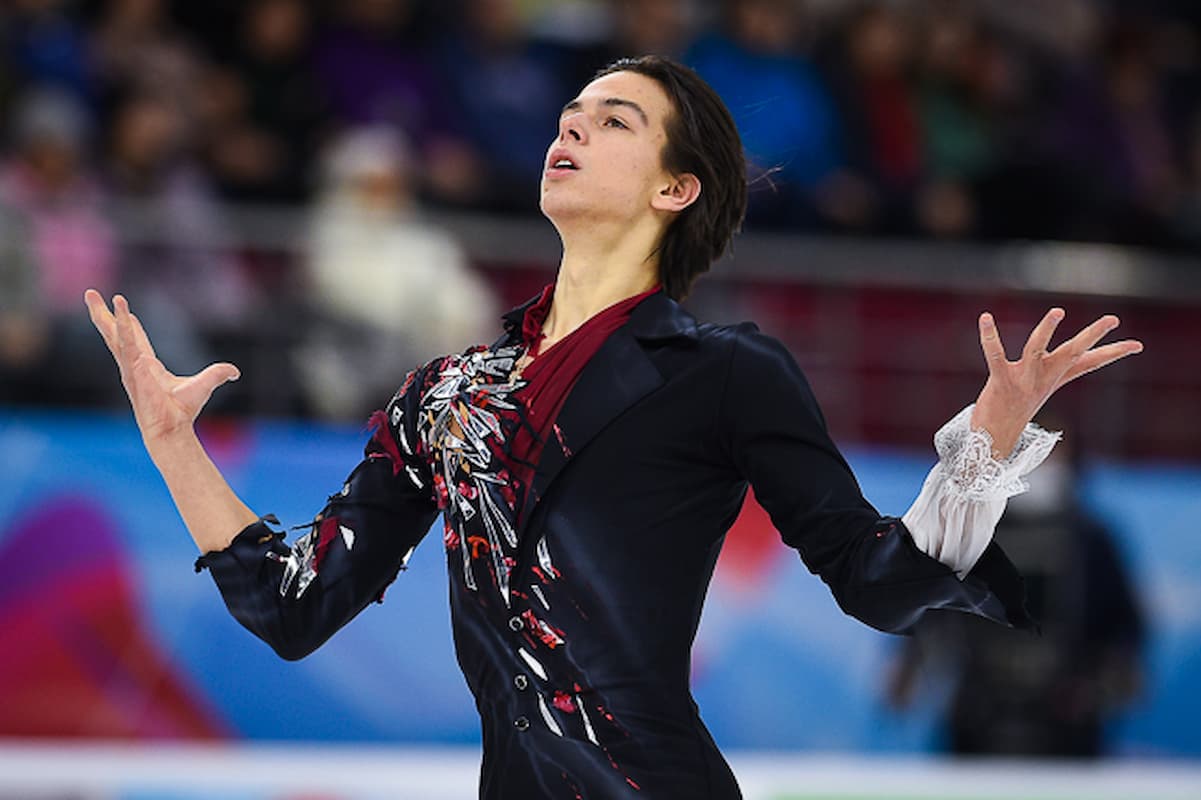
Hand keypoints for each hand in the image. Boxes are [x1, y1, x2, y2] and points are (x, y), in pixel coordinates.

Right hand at [84, 290, 240, 444]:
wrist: (172, 428)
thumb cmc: (182, 411)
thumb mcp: (205, 385)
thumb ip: (218, 374)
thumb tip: (235, 372)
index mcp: (147, 366)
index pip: (136, 340)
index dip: (130, 326)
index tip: (124, 311)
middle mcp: (134, 364)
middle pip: (115, 333)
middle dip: (103, 314)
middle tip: (90, 294)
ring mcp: (129, 365)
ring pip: (113, 334)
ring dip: (103, 314)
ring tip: (91, 294)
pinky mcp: (132, 368)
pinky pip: (126, 342)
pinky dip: (122, 325)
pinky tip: (118, 308)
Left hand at [970, 308, 1142, 457]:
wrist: (993, 441)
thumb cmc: (1014, 410)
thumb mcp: (1038, 388)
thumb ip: (1051, 370)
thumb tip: (1068, 359)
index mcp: (1054, 379)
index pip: (1089, 363)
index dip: (1113, 353)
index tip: (1138, 344)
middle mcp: (1043, 379)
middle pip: (1072, 353)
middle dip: (1092, 335)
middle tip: (1113, 318)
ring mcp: (1023, 381)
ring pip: (1036, 350)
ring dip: (1046, 330)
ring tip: (1058, 311)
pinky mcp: (1001, 382)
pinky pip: (995, 355)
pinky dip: (989, 336)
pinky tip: (986, 317)